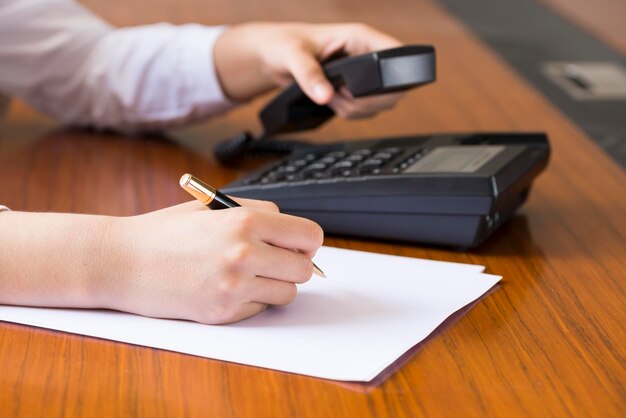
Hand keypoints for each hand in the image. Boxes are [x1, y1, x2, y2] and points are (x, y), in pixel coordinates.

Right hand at [98, 199, 323, 323]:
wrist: (122, 262)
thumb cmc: (166, 232)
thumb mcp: (213, 207)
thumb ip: (259, 213)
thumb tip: (297, 235)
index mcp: (245, 221)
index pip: (310, 236)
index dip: (307, 242)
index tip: (298, 245)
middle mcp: (244, 254)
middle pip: (304, 269)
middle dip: (294, 265)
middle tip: (274, 261)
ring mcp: (234, 287)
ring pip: (287, 293)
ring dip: (275, 285)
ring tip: (248, 274)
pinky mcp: (223, 312)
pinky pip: (261, 309)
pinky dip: (252, 301)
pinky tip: (226, 288)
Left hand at [214, 22, 402, 118]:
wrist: (274, 57)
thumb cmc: (284, 44)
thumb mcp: (293, 55)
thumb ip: (308, 74)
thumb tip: (324, 95)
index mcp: (360, 37)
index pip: (395, 53)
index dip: (392, 74)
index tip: (364, 87)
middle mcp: (367, 54)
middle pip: (392, 88)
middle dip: (366, 101)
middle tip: (338, 94)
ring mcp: (364, 75)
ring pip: (379, 103)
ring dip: (355, 109)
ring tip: (330, 96)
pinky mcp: (356, 90)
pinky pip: (365, 110)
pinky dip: (349, 113)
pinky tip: (331, 102)